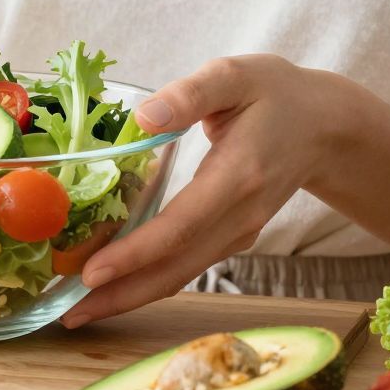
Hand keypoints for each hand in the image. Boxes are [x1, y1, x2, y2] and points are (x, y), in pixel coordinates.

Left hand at [64, 56, 358, 328]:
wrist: (324, 127)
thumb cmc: (274, 94)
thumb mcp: (235, 75)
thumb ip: (191, 93)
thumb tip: (144, 117)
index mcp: (238, 175)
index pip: (181, 226)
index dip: (135, 254)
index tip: (91, 274)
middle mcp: (240, 216)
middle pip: (175, 267)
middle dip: (120, 295)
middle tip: (66, 314)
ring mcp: (238, 233)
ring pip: (179, 276)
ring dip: (128, 297)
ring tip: (76, 311)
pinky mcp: (231, 238)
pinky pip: (185, 267)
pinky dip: (146, 282)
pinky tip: (111, 288)